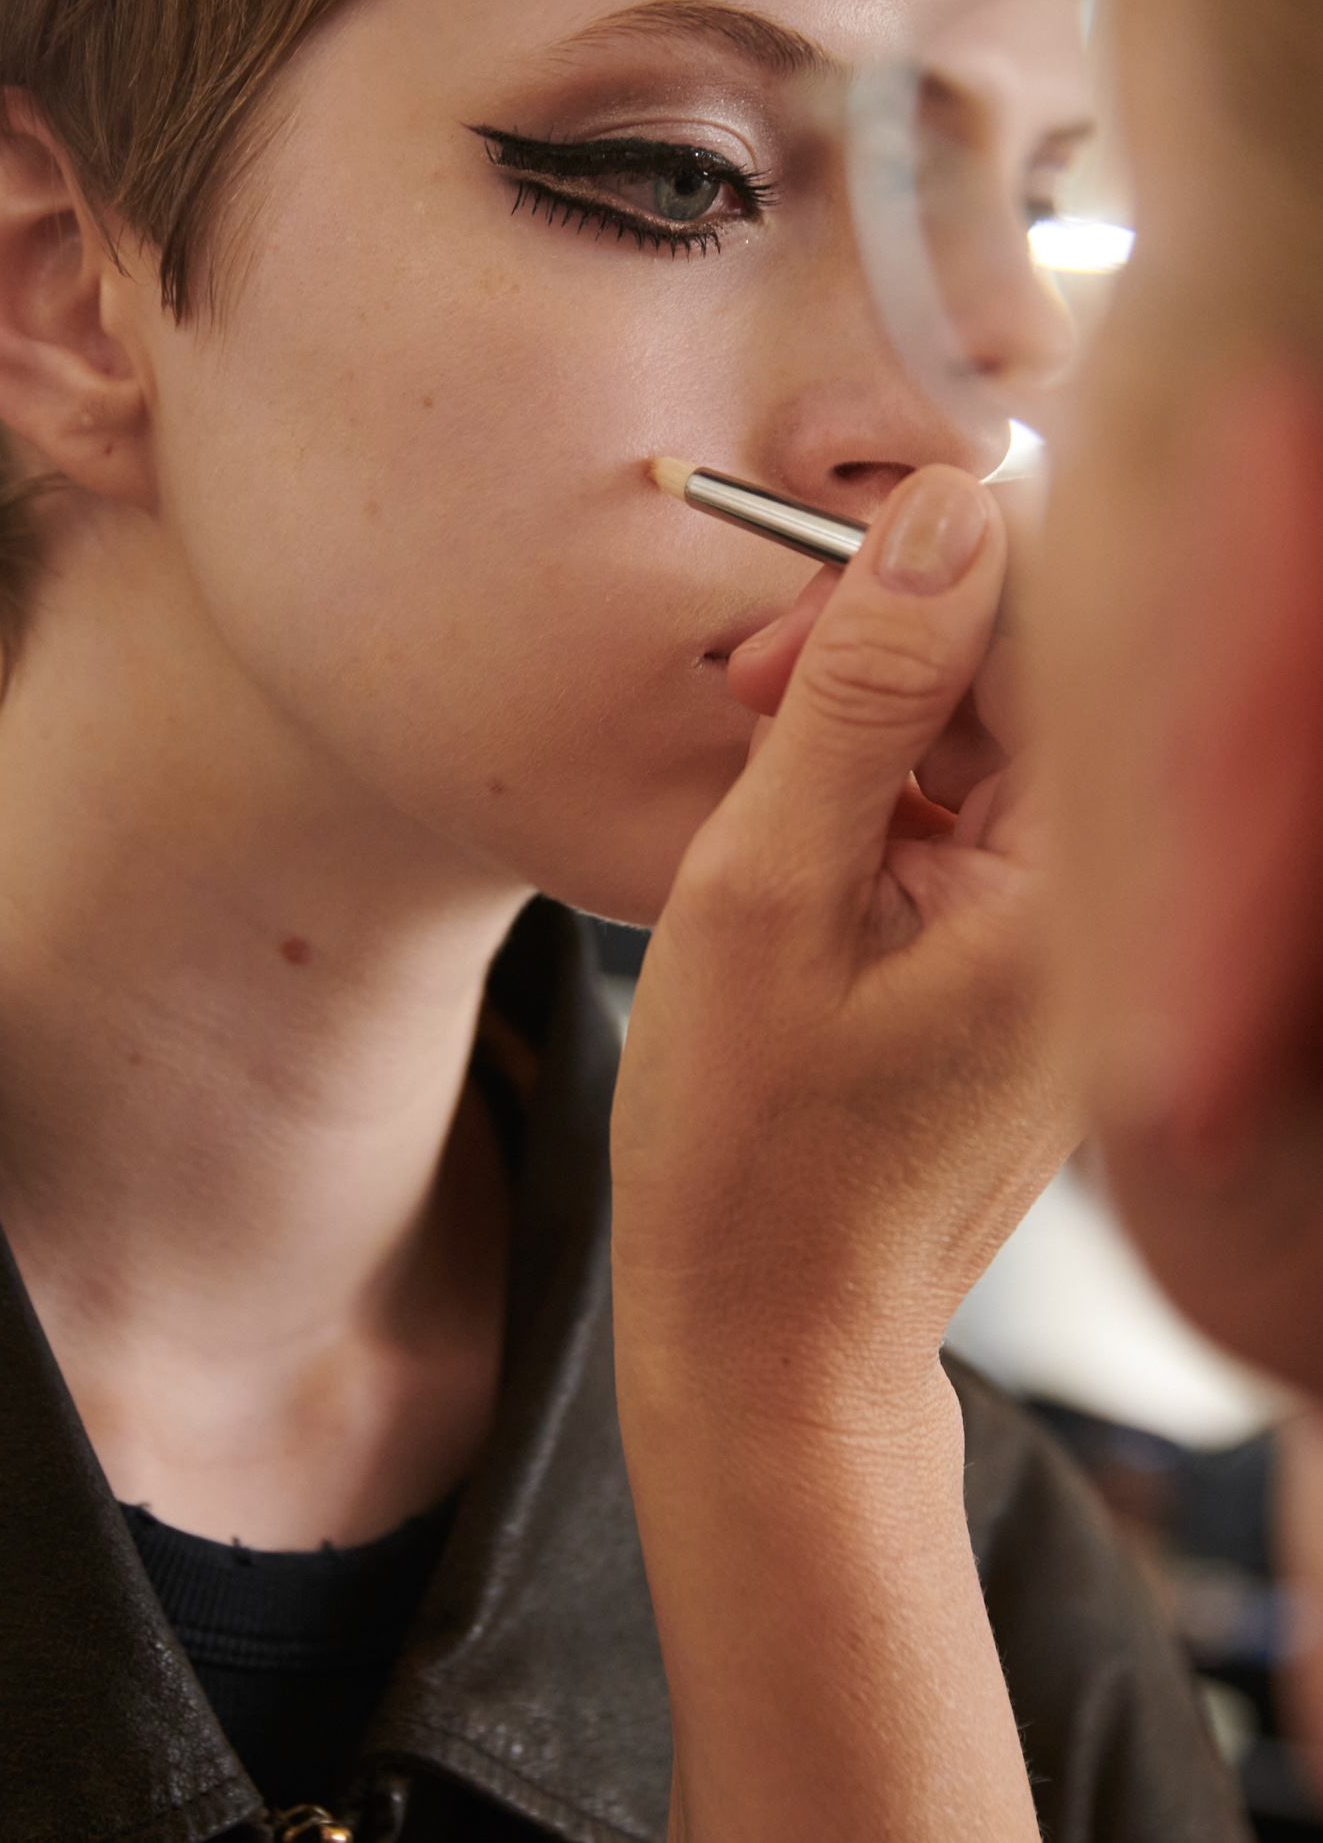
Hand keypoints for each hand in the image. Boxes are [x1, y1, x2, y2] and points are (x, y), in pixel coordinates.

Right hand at [613, 464, 1072, 1415]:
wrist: (770, 1341)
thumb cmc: (751, 1153)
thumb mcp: (769, 892)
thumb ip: (860, 694)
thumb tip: (939, 515)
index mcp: (1082, 889)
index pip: (1059, 627)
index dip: (920, 581)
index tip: (784, 629)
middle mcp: (1112, 904)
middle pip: (1034, 672)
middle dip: (887, 646)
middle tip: (743, 695)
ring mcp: (1078, 933)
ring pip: (993, 733)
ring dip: (870, 719)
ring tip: (752, 773)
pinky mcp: (1032, 955)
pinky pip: (971, 810)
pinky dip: (880, 793)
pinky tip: (796, 833)